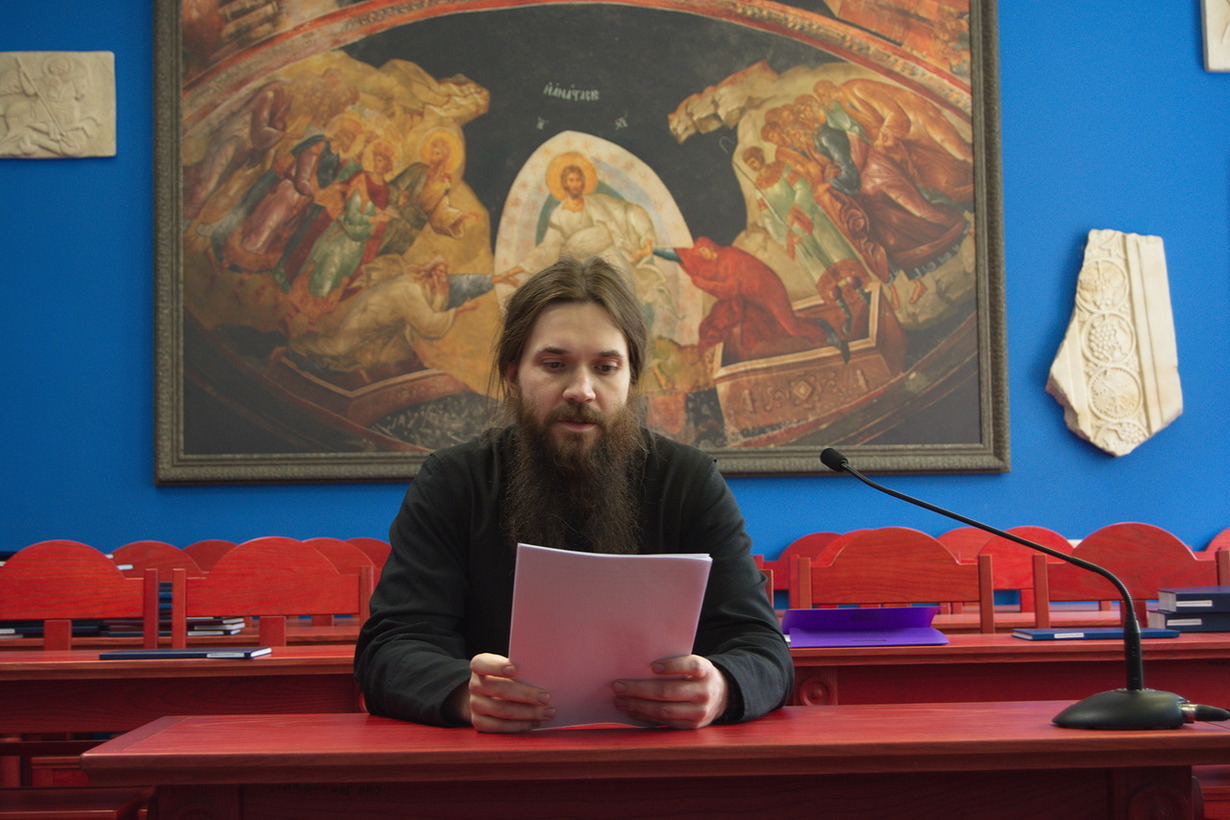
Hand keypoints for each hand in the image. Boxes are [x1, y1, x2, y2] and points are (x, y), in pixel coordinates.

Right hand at [452, 653, 553, 732]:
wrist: (486, 696)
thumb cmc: (505, 677)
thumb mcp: (507, 667)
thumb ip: (520, 668)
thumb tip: (544, 674)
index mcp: (479, 665)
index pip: (482, 664)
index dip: (497, 667)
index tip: (515, 669)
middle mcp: (474, 685)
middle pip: (499, 689)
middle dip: (525, 694)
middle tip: (546, 697)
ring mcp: (475, 705)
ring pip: (503, 710)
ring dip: (528, 713)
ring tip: (547, 712)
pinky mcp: (479, 722)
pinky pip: (501, 727)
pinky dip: (520, 725)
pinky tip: (535, 722)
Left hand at [611, 655, 729, 728]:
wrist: (721, 696)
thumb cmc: (696, 675)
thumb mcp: (694, 665)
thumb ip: (676, 664)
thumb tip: (638, 666)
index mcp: (706, 671)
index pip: (691, 666)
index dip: (673, 666)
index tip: (652, 666)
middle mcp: (705, 692)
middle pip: (669, 691)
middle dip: (640, 689)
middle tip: (618, 686)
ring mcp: (699, 712)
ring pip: (664, 710)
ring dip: (638, 706)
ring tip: (620, 700)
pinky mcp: (692, 726)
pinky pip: (665, 722)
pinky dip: (645, 716)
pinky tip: (631, 711)